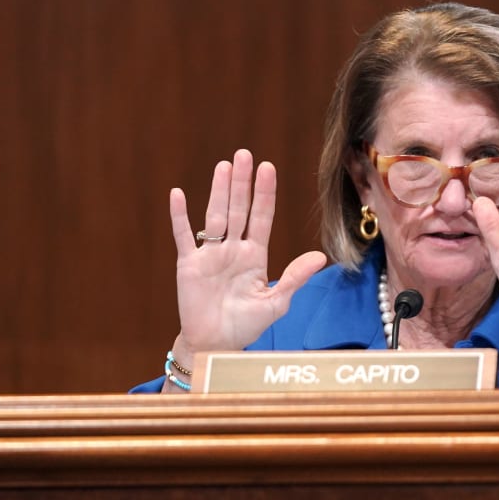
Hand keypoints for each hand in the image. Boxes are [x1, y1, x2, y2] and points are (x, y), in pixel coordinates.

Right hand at [168, 150, 325, 368]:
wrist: (216, 344)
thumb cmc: (247, 324)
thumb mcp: (276, 302)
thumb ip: (294, 277)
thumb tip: (320, 257)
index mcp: (255, 255)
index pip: (262, 217)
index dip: (264, 193)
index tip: (268, 168)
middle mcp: (233, 249)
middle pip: (239, 209)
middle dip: (242, 183)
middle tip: (245, 154)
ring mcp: (210, 254)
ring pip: (215, 216)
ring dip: (218, 191)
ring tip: (224, 166)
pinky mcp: (189, 265)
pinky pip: (183, 236)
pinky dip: (180, 217)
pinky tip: (178, 195)